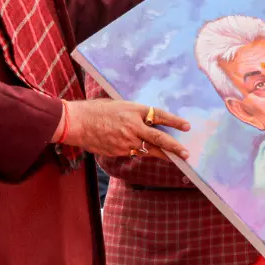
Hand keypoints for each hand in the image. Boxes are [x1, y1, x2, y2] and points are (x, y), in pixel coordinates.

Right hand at [63, 99, 190, 161]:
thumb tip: (147, 119)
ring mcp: (126, 141)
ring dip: (163, 154)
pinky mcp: (119, 151)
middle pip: (158, 138)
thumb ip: (134, 113)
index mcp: (134, 110)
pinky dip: (143, 153)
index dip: (174, 121)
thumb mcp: (119, 105)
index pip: (159, 115)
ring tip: (175, 159)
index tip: (187, 126)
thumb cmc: (97, 110)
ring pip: (149, 150)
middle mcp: (133, 126)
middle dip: (174, 147)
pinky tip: (150, 154)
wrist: (78, 123)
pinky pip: (135, 153)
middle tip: (186, 153)